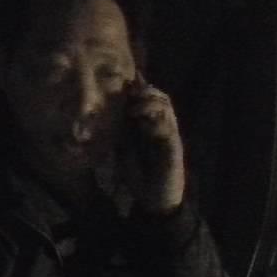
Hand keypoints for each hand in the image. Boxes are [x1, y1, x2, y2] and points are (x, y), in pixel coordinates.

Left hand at [122, 71, 184, 214]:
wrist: (153, 200)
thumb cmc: (139, 175)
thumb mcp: (123, 149)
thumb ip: (119, 132)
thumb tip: (102, 115)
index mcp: (149, 125)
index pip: (147, 99)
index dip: (139, 86)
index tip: (126, 77)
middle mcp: (162, 126)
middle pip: (160, 97)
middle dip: (145, 90)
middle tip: (130, 89)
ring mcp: (169, 135)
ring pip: (166, 108)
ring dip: (150, 103)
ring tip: (134, 106)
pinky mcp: (174, 147)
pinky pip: (168, 128)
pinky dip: (156, 122)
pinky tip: (144, 122)